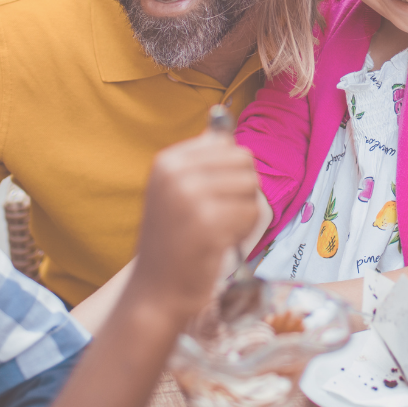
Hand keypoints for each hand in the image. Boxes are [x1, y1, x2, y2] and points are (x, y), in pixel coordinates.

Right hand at [129, 131, 260, 315]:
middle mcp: (175, 174)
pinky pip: (251, 213)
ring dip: (243, 213)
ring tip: (216, 230)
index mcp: (168, 161)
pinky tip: (219, 243)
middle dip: (241, 192)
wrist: (155, 291)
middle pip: (244, 162)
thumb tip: (221, 114)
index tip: (207, 198)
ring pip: (251, 187)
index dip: (230, 174)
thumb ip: (202, 155)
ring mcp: (190, 197)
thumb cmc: (173, 240)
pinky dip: (243, 231)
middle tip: (216, 217)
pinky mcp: (208, 223)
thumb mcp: (178, 188)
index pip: (227, 145)